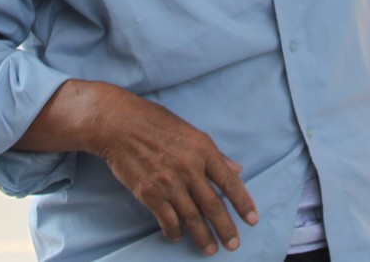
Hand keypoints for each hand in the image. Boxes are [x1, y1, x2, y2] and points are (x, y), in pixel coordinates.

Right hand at [94, 88, 257, 253]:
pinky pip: (167, 219)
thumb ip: (214, 153)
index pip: (230, 182)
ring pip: (192, 217)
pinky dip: (174, 231)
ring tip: (210, 249)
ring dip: (203, 237)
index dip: (243, 203)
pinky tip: (177, 236)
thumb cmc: (154, 121)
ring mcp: (169, 182)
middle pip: (213, 205)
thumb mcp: (190, 131)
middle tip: (233, 244)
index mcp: (203, 149)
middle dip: (226, 228)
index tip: (252, 219)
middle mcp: (189, 168)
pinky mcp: (149, 193)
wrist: (117, 123)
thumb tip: (237, 169)